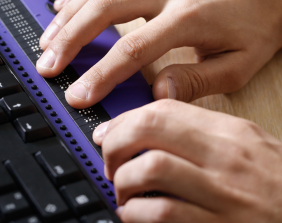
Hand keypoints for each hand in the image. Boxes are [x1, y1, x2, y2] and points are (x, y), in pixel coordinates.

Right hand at [36, 0, 281, 108]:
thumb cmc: (256, 22)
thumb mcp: (240, 61)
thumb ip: (199, 80)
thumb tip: (159, 94)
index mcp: (188, 17)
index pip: (133, 48)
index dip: (101, 74)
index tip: (79, 95)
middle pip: (105, 10)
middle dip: (71, 41)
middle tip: (48, 65)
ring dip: (68, 17)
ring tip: (47, 42)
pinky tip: (61, 7)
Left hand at [92, 100, 281, 222]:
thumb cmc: (275, 186)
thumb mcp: (246, 148)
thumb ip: (199, 137)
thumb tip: (148, 133)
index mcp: (229, 133)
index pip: (163, 109)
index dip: (124, 120)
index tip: (108, 133)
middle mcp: (224, 157)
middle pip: (149, 129)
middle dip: (115, 143)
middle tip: (110, 161)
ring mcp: (222, 194)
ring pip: (150, 168)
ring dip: (123, 180)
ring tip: (123, 190)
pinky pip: (161, 212)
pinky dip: (135, 213)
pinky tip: (135, 213)